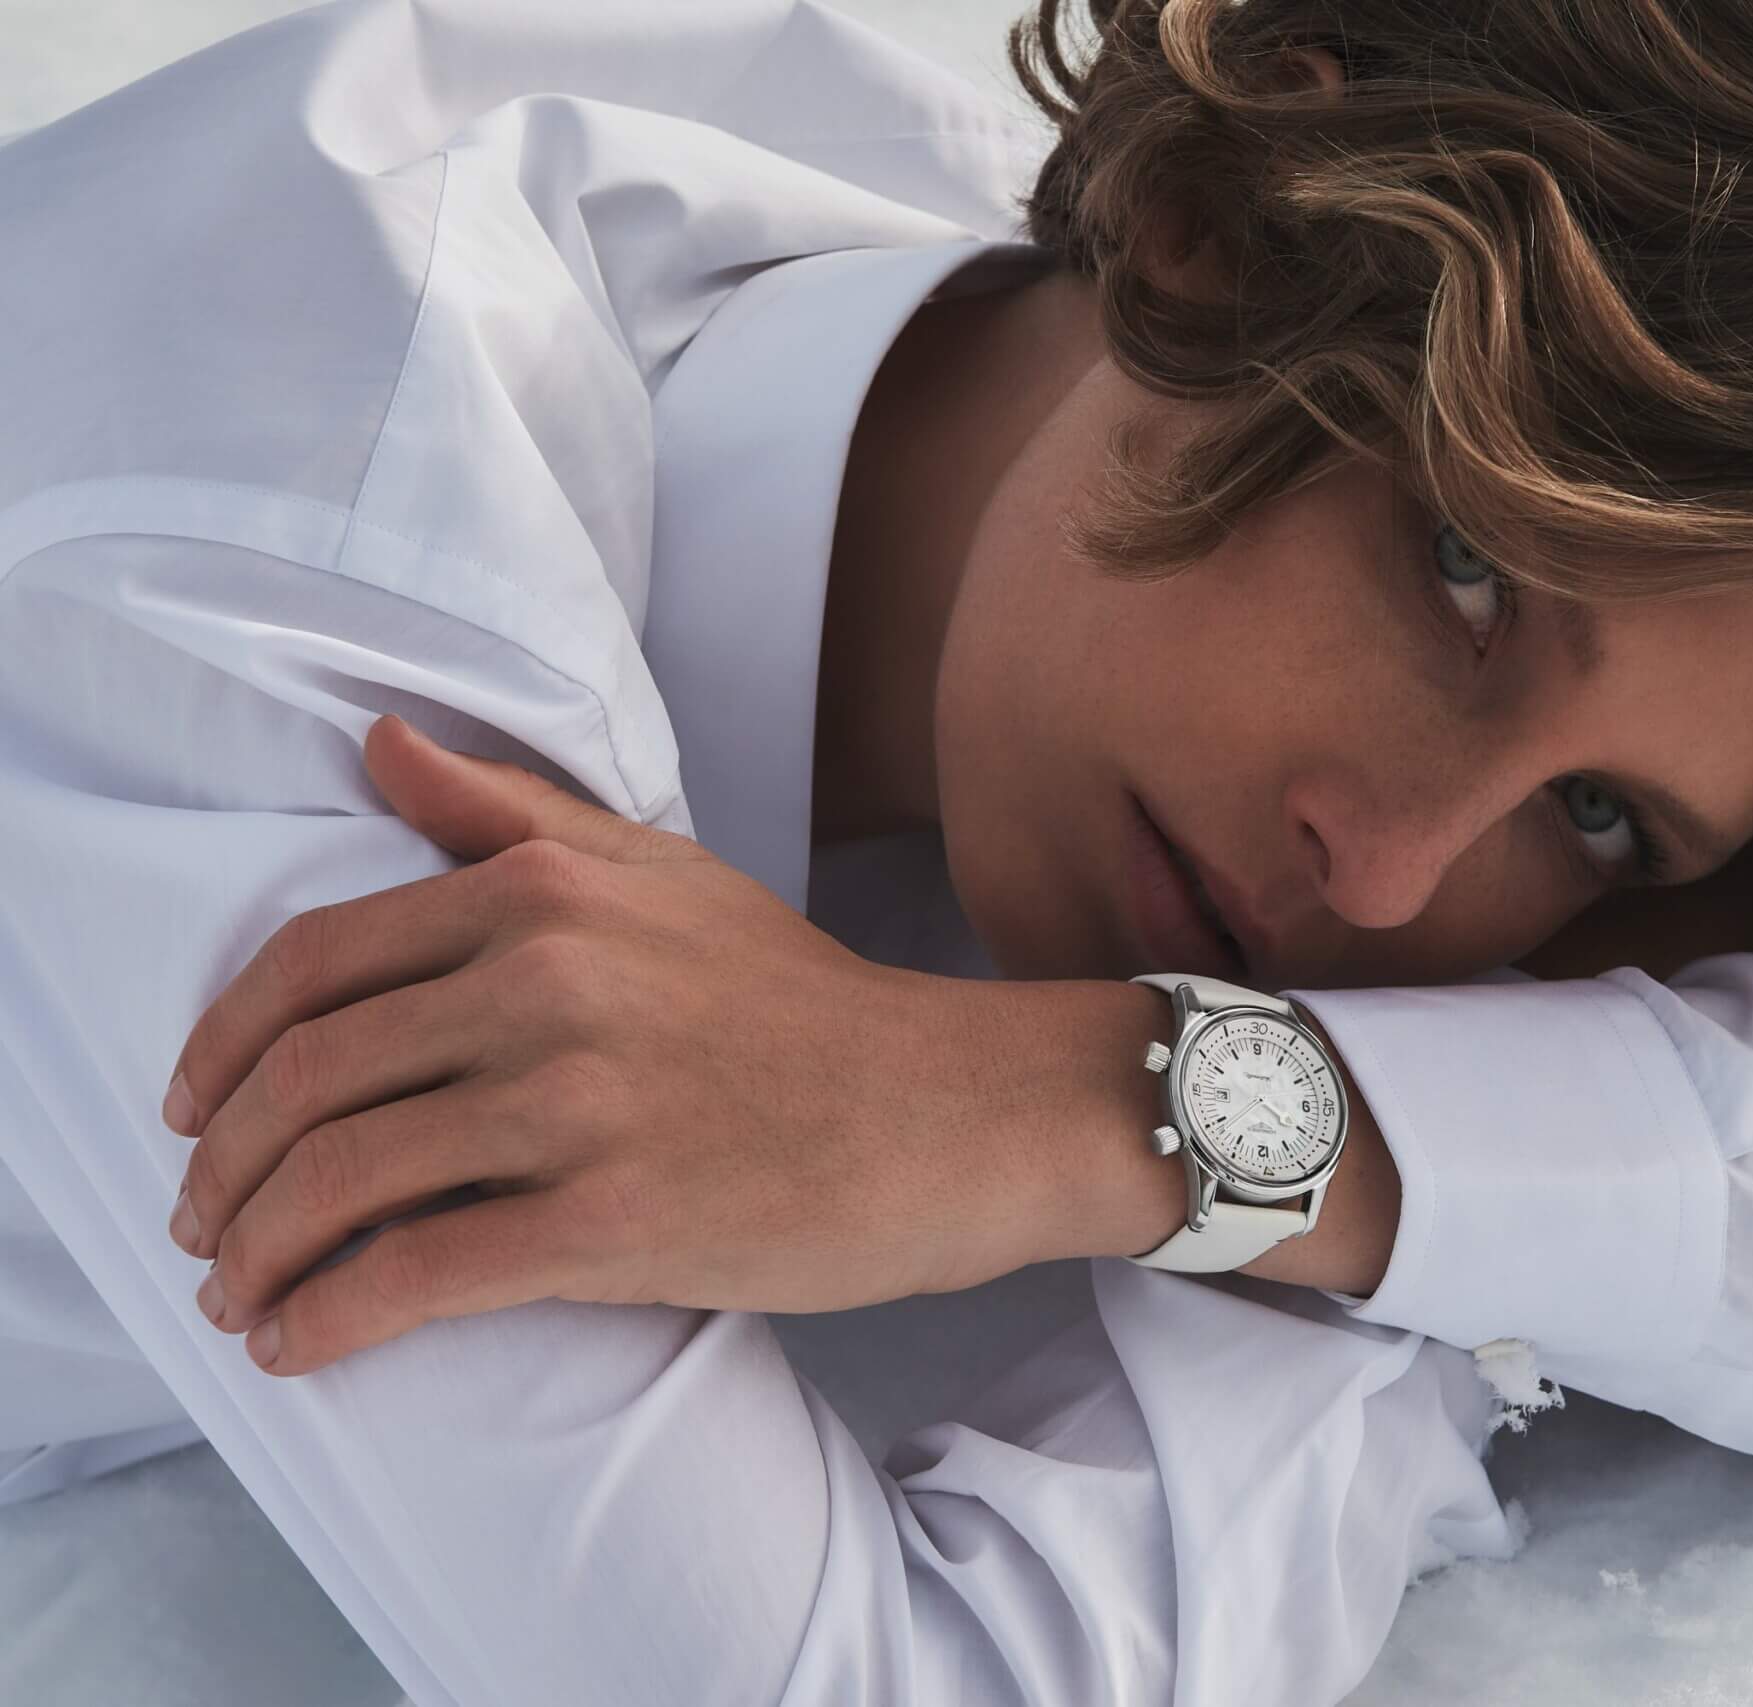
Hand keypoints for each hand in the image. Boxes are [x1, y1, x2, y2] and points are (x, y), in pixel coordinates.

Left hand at [163, 714, 1069, 1374]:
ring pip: (342, 1180)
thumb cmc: (805, 1003)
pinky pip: (418, 1276)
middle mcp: (548, 983)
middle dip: (223, 1169)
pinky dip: (328, 1318)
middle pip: (307, 1080)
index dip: (222, 1049)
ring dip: (257, 1253)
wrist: (950, 1113)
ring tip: (241, 1293)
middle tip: (204, 1223)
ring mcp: (580, 1104)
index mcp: (545, 894)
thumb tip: (378, 744)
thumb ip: (512, 813)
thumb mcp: (665, 873)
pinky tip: (299, 1345)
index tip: (196, 1112)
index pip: (314, 964)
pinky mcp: (615, 1224)